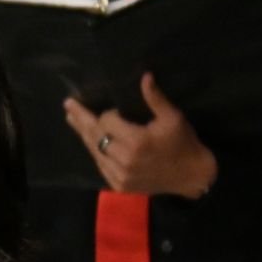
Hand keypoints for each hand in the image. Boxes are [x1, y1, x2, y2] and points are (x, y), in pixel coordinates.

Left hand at [63, 73, 217, 199]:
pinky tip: (88, 141)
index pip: (107, 122)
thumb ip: (155, 98)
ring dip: (84, 135)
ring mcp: (119, 175)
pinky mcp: (118, 185)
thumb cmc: (183, 142)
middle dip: (81, 119)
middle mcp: (124, 160)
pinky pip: (100, 165)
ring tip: (72, 120)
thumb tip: (145, 76)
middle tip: (69, 105)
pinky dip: (94, 151)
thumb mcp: (173, 117)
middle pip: (95, 136)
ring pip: (94, 151)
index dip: (108, 114)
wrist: (192, 176)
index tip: (115, 111)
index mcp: (137, 141)